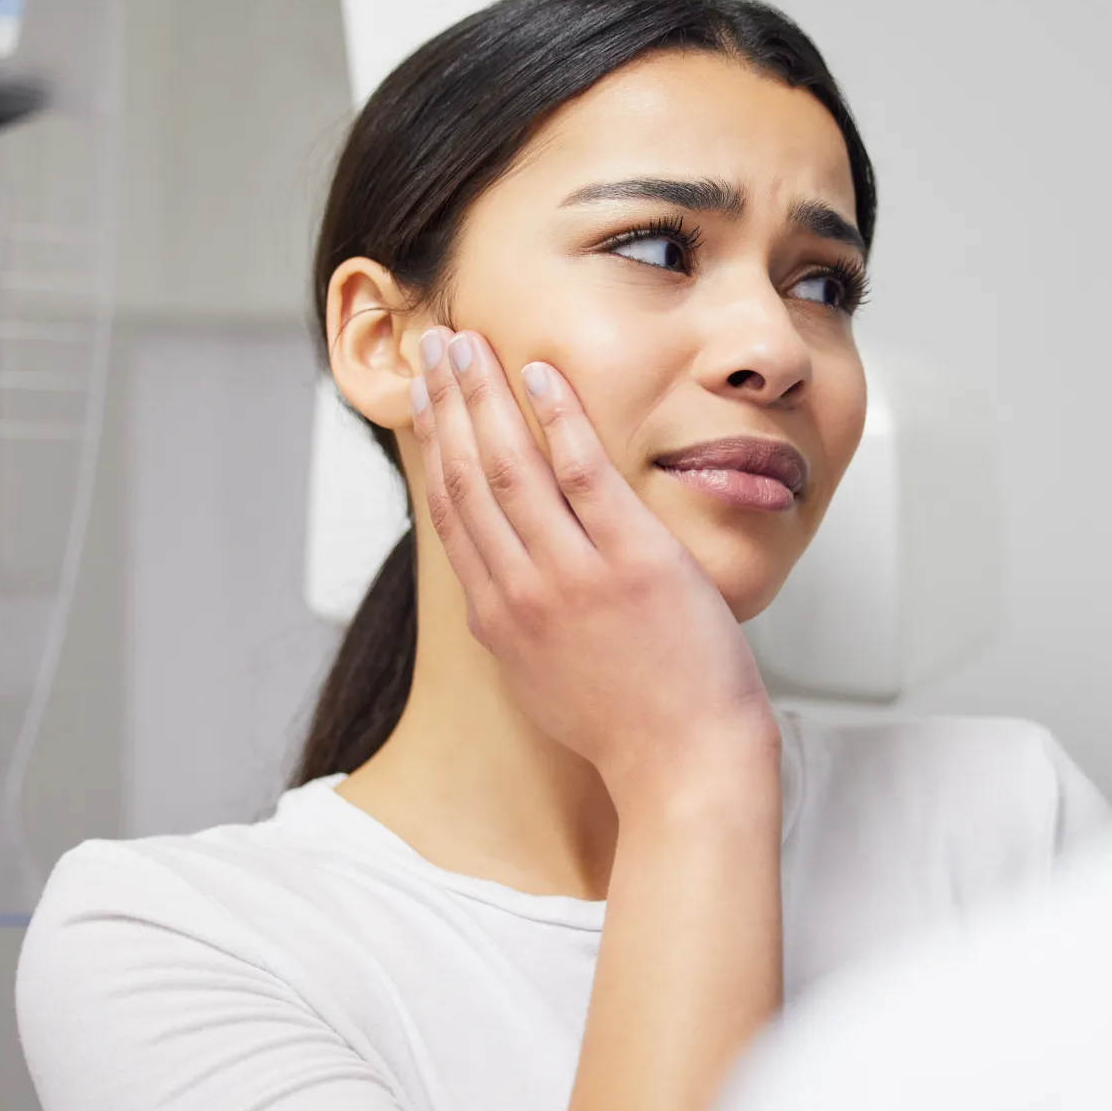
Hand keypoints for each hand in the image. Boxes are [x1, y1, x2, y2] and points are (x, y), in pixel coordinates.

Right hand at [410, 326, 778, 812]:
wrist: (685, 768)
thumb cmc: (632, 730)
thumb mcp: (547, 683)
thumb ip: (520, 628)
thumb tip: (503, 591)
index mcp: (499, 620)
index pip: (451, 514)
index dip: (433, 448)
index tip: (425, 401)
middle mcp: (521, 592)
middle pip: (466, 478)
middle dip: (446, 405)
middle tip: (435, 347)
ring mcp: (573, 575)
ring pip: (509, 465)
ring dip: (483, 395)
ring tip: (469, 342)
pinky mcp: (631, 561)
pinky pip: (583, 471)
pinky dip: (558, 416)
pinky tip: (541, 373)